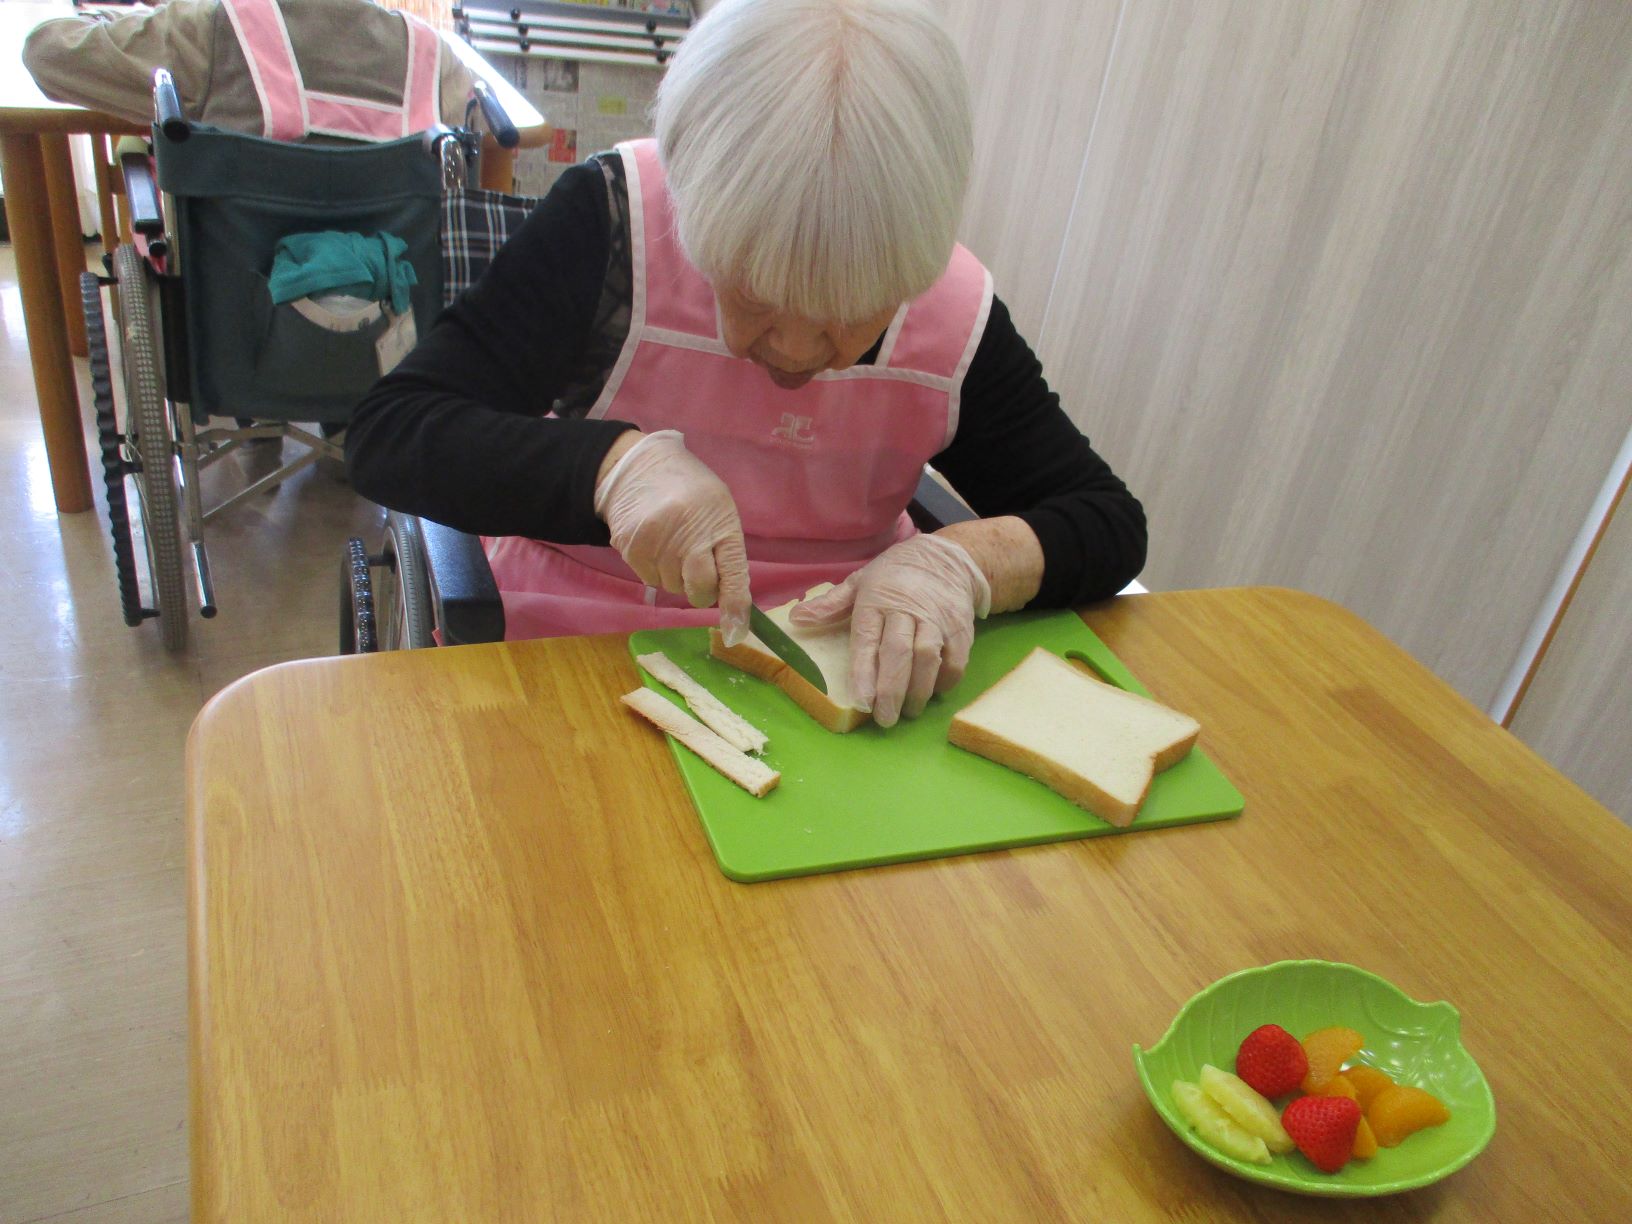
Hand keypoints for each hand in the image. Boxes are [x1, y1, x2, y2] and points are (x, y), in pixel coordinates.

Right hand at [594, 430, 750, 642]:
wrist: (637, 467)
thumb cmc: (689, 491)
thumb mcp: (719, 510)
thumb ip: (727, 553)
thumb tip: (733, 605)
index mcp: (720, 522)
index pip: (733, 575)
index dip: (735, 607)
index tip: (736, 631)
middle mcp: (689, 534)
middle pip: (699, 590)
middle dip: (702, 589)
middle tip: (696, 566)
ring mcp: (658, 544)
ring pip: (673, 588)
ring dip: (676, 577)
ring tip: (672, 545)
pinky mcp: (632, 549)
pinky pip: (650, 580)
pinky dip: (655, 570)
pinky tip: (655, 545)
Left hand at [789, 533, 990, 726]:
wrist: (946, 559)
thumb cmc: (895, 575)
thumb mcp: (860, 582)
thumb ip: (831, 605)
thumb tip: (797, 619)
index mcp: (877, 600)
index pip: (868, 640)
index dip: (864, 672)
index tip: (862, 702)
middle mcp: (907, 610)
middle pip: (899, 653)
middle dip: (891, 690)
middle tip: (884, 719)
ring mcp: (937, 619)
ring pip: (928, 658)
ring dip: (918, 690)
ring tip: (908, 712)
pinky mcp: (961, 629)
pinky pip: (955, 660)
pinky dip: (944, 681)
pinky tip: (932, 692)